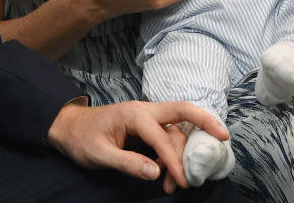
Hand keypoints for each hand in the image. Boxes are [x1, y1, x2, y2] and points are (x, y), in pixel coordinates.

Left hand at [45, 100, 228, 188]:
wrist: (68, 128)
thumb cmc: (81, 138)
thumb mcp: (99, 154)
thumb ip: (127, 162)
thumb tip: (155, 171)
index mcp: (133, 114)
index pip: (162, 136)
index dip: (174, 159)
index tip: (184, 180)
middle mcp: (144, 111)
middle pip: (181, 111)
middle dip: (204, 121)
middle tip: (224, 137)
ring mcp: (147, 118)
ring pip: (176, 129)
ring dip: (183, 153)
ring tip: (179, 183)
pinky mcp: (147, 127)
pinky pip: (168, 136)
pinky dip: (174, 154)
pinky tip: (170, 174)